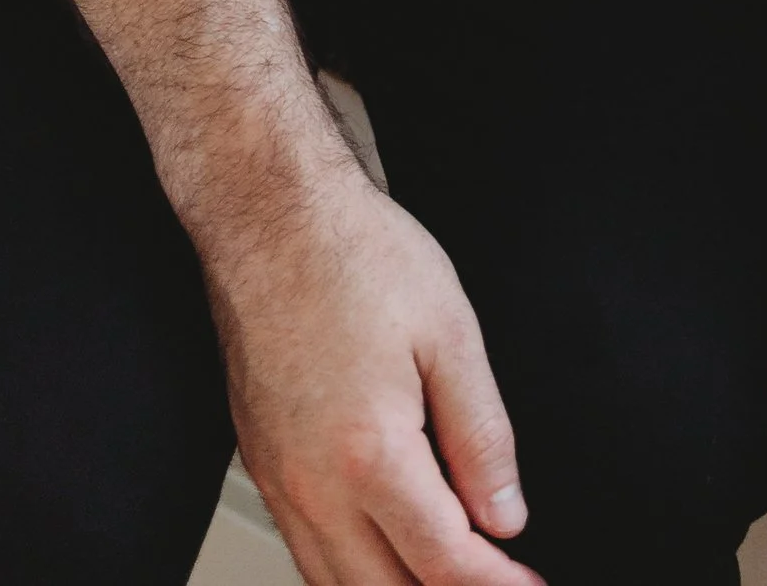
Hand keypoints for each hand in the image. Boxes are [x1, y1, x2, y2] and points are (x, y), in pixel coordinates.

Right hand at [202, 144, 537, 585]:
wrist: (270, 217)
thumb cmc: (353, 256)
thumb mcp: (450, 334)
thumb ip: (482, 436)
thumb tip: (505, 512)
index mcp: (369, 454)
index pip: (444, 561)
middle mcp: (313, 485)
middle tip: (498, 583)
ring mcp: (277, 481)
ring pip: (334, 585)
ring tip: (449, 576)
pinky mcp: (261, 466)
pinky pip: (305, 552)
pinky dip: (349, 573)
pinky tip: (385, 555)